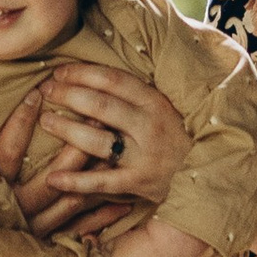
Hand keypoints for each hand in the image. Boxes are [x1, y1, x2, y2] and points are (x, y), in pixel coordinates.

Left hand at [9, 61, 191, 236]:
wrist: (212, 175)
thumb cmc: (181, 136)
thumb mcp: (168, 107)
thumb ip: (139, 94)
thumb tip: (100, 75)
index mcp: (157, 102)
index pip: (114, 80)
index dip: (83, 73)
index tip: (59, 72)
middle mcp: (150, 126)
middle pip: (101, 106)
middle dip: (68, 95)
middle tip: (45, 91)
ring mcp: (145, 156)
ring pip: (97, 140)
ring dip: (66, 130)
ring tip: (45, 121)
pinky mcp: (140, 183)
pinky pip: (102, 181)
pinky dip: (75, 181)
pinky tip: (52, 178)